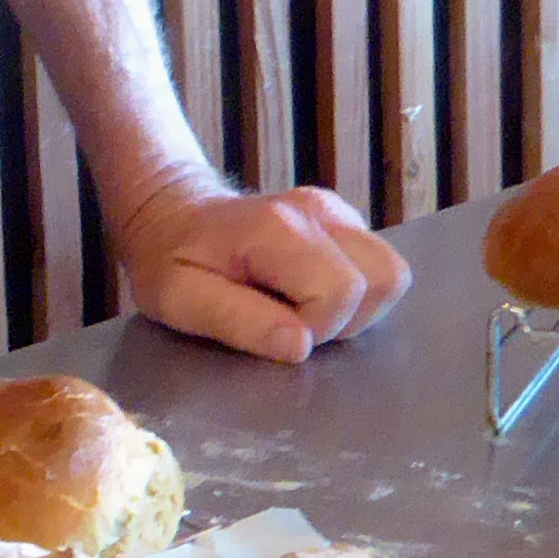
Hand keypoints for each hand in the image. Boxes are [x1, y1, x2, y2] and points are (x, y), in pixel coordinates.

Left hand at [109, 170, 409, 362]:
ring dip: (356, 310)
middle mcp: (319, 211)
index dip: (314, 328)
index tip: (272, 329)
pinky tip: (307, 294)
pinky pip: (376, 267)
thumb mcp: (177, 299)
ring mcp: (336, 212)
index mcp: (278, 229)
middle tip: (290, 322)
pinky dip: (354, 294)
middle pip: (382, 279)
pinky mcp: (344, 220)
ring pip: (390, 274)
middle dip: (343, 321)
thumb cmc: (169, 259)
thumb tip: (300, 345)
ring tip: (301, 311)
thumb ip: (236, 320)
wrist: (171, 212)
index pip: (340, 292)